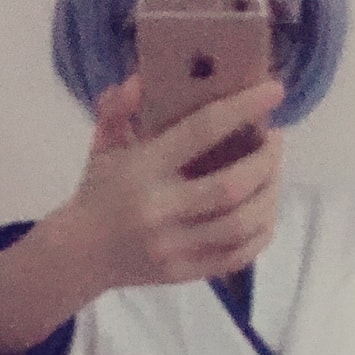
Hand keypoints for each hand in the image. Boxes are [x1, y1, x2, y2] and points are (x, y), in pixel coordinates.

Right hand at [65, 71, 285, 297]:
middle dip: (266, 160)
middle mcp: (161, 211)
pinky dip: (261, 234)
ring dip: (270, 196)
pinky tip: (266, 212)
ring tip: (274, 175)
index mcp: (143, 170)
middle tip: (274, 141)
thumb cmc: (98, 191)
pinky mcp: (184, 273)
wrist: (80, 255)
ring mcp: (175, 248)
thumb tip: (143, 80)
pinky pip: (236, 258)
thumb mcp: (103, 143)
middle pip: (232, 186)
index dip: (243, 109)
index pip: (201, 131)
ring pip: (241, 224)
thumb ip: (119, 108)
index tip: (273, 92)